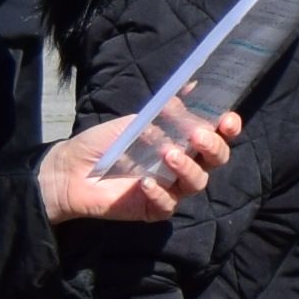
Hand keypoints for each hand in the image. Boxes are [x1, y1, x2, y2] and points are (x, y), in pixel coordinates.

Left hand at [43, 99, 232, 226]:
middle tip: (199, 137)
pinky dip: (159, 194)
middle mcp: (182, 165)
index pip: (215, 136)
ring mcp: (171, 189)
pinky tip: (144, 183)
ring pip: (197, 183)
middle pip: (216, 160)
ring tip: (167, 155)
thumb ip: (163, 112)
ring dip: (187, 167)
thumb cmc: (104, 142)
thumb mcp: (134, 120)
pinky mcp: (154, 209)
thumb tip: (191, 90)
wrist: (71, 170)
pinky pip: (168, 205)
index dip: (227, 129)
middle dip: (214, 147)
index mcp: (183, 141)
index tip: (228, 120)